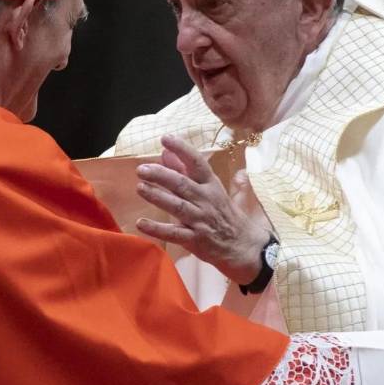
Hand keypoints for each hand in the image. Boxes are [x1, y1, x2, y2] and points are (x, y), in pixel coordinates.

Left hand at [135, 135, 273, 284]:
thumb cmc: (224, 214)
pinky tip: (141, 223)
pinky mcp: (195, 239)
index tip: (166, 138)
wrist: (243, 246)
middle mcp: (206, 200)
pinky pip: (174, 233)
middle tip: (141, 169)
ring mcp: (201, 220)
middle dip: (161, 175)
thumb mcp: (210, 189)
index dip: (182, 149)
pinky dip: (157, 229)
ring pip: (177, 206)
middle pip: (183, 184)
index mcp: (211, 184)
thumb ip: (185, 171)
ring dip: (158, 196)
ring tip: (140, 188)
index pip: (197, 162)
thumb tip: (166, 152)